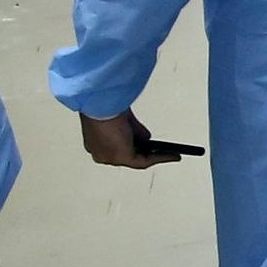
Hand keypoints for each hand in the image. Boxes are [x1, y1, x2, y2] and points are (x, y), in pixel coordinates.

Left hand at [80, 109, 203, 167]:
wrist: (101, 105)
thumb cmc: (104, 105)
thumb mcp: (122, 118)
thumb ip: (133, 130)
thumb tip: (145, 138)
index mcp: (95, 141)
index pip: (116, 146)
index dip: (133, 145)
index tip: (146, 143)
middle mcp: (100, 152)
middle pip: (127, 155)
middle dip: (146, 152)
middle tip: (162, 150)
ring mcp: (110, 158)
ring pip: (136, 159)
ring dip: (154, 156)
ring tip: (171, 154)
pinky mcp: (122, 158)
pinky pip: (144, 161)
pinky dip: (160, 158)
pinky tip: (171, 155)